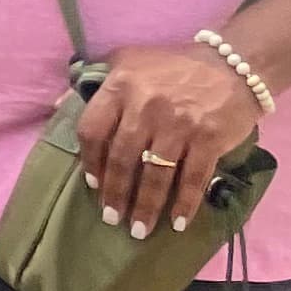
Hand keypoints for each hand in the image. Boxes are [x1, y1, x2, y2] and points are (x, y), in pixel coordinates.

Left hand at [73, 41, 264, 238]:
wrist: (233, 63)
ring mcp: (179, 123)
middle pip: (122, 158)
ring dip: (146, 207)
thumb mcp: (127, 61)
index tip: (93, 185)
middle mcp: (146, 104)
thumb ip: (95, 82)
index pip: (93, 130)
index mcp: (121, 85)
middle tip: (112, 218)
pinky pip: (192, 178)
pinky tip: (178, 223)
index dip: (90, 162)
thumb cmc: (174, 66)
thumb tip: (58, 105)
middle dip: (116, 194)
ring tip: (139, 229)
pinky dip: (185, 204)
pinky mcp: (209, 137)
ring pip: (155, 174)